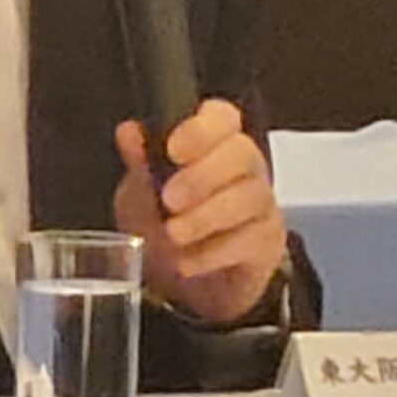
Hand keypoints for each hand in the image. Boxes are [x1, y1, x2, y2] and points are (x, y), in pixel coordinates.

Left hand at [112, 99, 287, 324]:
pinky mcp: (268, 242)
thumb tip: (128, 132)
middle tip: (169, 199)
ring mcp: (261, 203)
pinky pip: (251, 241)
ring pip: (249, 198)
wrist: (182, 279)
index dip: (201, 129)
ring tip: (173, 234)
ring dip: (206, 217)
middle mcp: (245, 165)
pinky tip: (187, 261)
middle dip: (203, 176)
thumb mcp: (141, 191)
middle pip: (242, 153)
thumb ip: (138, 162)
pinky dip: (213, 253)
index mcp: (213, 141)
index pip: (222, 117)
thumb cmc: (164, 219)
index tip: (173, 149)